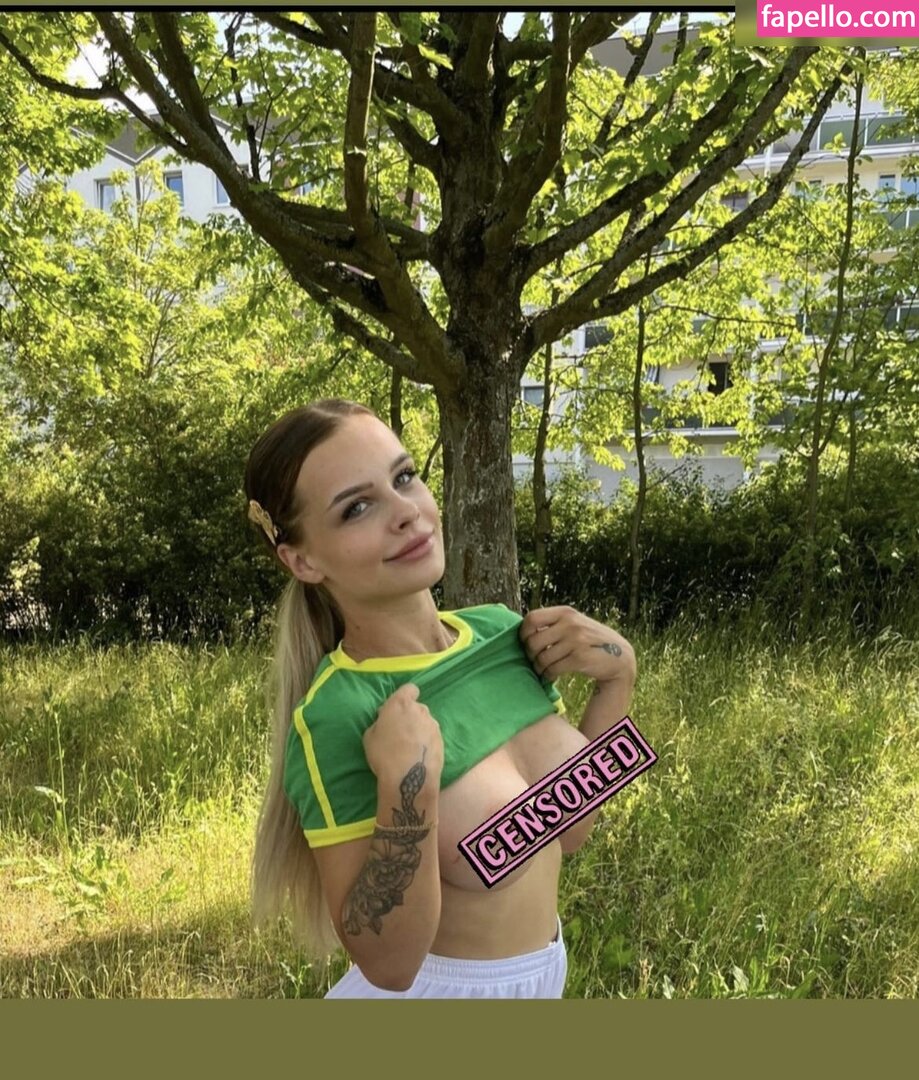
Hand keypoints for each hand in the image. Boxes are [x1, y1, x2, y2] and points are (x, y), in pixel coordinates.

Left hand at [519, 605, 635, 684]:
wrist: (620, 657)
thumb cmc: (590, 641)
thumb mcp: (575, 624)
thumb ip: (554, 624)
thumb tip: (523, 633)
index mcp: (566, 612)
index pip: (532, 618)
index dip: (524, 633)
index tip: (526, 642)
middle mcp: (571, 623)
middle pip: (533, 641)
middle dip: (530, 654)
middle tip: (535, 661)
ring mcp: (576, 640)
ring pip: (542, 658)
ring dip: (539, 668)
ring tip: (543, 670)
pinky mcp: (580, 658)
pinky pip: (553, 669)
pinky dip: (549, 675)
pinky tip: (552, 675)